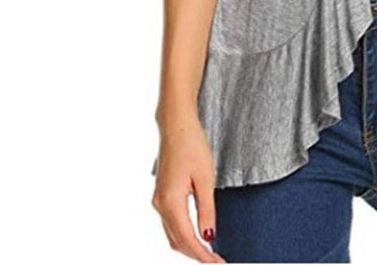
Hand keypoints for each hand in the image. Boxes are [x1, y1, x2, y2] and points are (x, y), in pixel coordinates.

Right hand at [151, 114, 225, 262]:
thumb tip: (209, 236)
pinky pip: (171, 223)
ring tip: (210, 253)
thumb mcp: (205, 178)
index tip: (218, 263)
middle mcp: (160, 205)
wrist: (176, 125)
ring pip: (172, 234)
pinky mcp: (161, 194)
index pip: (187, 239)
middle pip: (177, 241)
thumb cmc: (192, 145)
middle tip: (217, 261)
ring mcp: (158, 200)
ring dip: (189, 246)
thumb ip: (206, 208)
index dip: (203, 255)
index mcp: (170, 202)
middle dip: (196, 254)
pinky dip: (183, 233)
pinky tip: (197, 234)